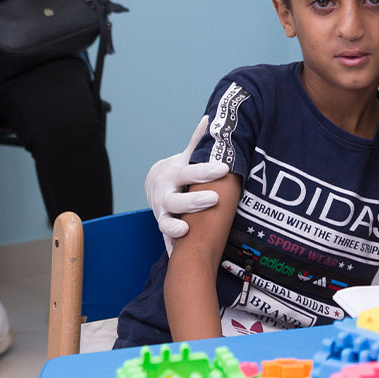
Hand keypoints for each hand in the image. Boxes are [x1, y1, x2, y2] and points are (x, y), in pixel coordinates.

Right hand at [145, 116, 228, 254]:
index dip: (206, 170)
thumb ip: (199, 141)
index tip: (224, 168)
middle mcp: (165, 195)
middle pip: (177, 200)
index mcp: (174, 175)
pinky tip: (178, 259)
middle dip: (194, 201)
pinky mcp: (164, 230)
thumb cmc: (180, 170)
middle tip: (213, 198)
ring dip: (174, 228)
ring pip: (166, 223)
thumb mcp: (188, 155)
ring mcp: (162, 214)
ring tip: (185, 231)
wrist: (155, 185)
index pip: (191, 172)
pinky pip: (167, 243)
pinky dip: (172, 251)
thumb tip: (212, 118)